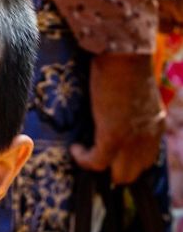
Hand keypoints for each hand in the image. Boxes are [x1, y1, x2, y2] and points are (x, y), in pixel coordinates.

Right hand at [70, 53, 163, 184]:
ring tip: (84, 154)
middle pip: (134, 172)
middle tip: (94, 158)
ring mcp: (131, 140)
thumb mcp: (137, 95)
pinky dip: (83, 159)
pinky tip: (75, 149)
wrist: (124, 57)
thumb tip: (115, 116)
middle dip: (113, 169)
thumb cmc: (127, 67)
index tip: (110, 156)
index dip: (127, 161)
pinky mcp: (112, 137)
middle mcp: (148, 137)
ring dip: (99, 166)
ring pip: (119, 174)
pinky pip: (96, 162)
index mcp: (156, 125)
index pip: (147, 158)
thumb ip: (132, 111)